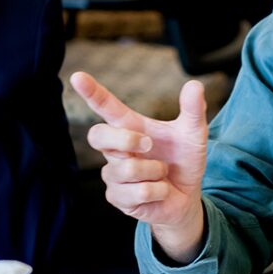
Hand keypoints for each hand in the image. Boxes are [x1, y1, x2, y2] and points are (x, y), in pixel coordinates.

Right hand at [70, 72, 208, 262]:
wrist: (187, 196)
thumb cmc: (184, 160)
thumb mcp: (193, 133)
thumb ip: (193, 110)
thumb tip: (194, 84)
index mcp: (130, 127)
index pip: (105, 107)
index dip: (92, 92)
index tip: (78, 76)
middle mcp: (116, 149)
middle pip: (98, 135)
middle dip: (125, 139)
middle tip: (150, 144)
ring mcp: (114, 174)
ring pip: (128, 168)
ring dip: (156, 171)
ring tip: (162, 173)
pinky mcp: (117, 197)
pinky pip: (138, 191)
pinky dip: (158, 190)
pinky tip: (160, 190)